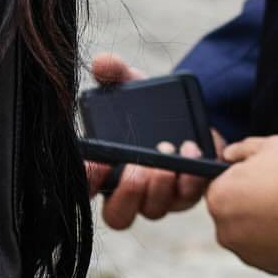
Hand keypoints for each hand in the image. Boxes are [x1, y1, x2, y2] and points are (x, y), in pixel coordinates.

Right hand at [87, 53, 222, 229]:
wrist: (183, 111)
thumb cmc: (145, 106)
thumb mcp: (127, 85)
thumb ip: (113, 73)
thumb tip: (103, 62)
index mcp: (104, 171)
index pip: (85, 188)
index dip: (87, 182)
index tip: (97, 162)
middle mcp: (128, 192)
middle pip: (119, 215)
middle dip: (128, 194)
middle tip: (138, 167)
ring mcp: (159, 197)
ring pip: (155, 210)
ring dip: (161, 184)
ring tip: (168, 149)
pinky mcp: (188, 192)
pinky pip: (190, 196)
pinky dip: (191, 176)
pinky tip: (192, 149)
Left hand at [207, 136, 277, 275]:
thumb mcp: (268, 146)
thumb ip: (241, 150)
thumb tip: (230, 155)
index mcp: (218, 198)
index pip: (220, 188)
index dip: (241, 180)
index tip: (261, 178)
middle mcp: (225, 230)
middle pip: (234, 214)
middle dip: (252, 205)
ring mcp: (247, 252)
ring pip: (251, 235)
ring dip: (265, 226)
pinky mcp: (270, 268)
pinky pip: (270, 252)